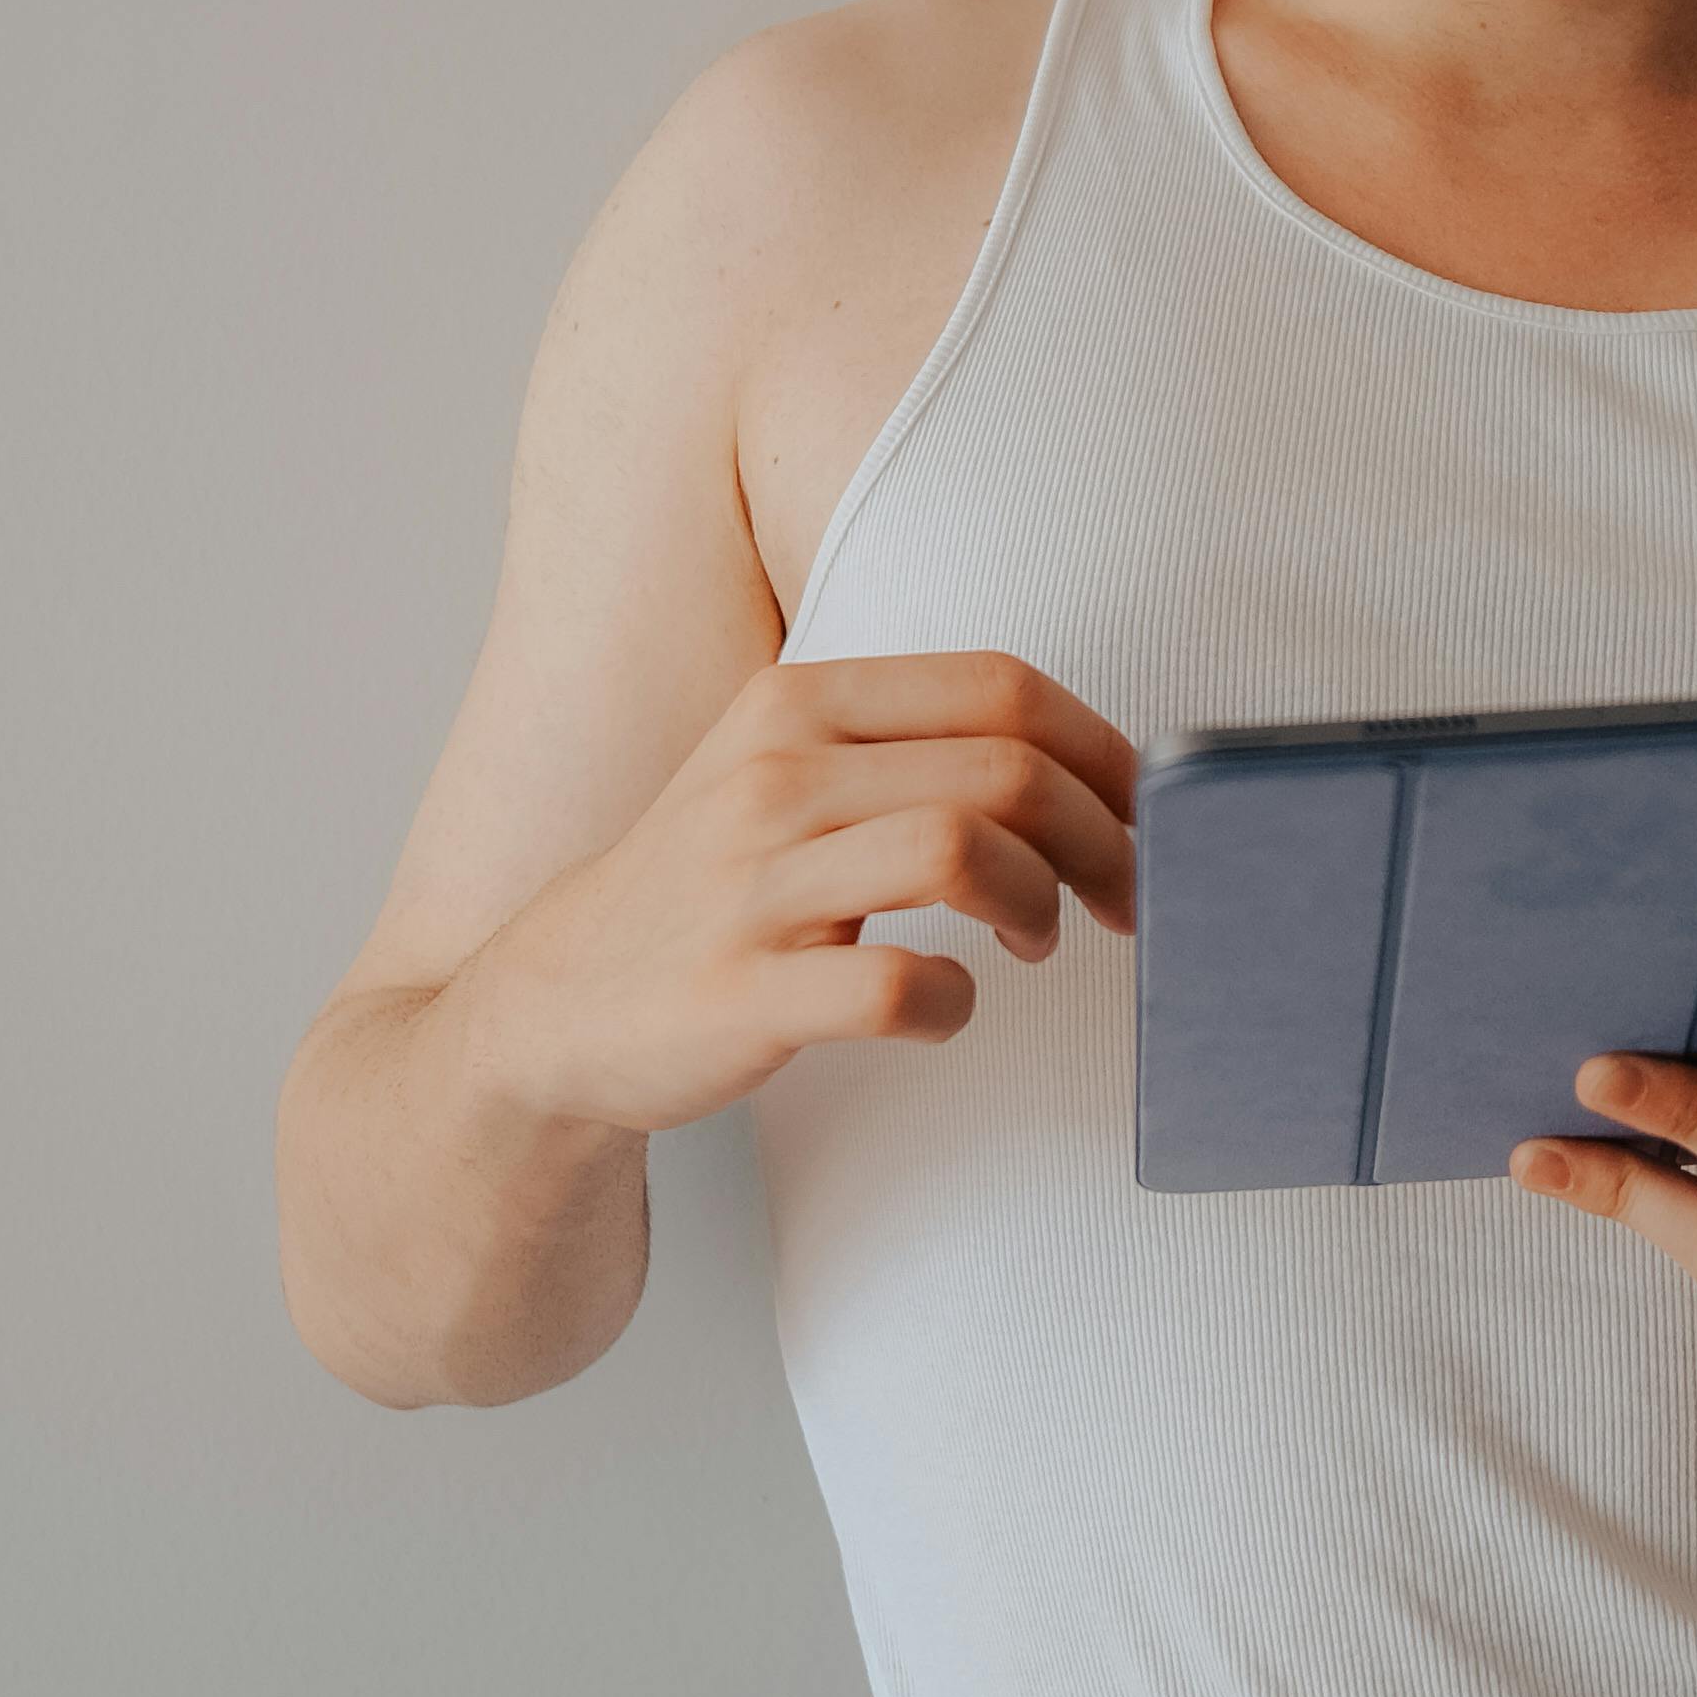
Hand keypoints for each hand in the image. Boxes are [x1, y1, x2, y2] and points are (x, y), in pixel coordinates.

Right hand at [470, 652, 1138, 1140]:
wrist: (552, 1009)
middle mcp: (774, 775)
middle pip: (1005, 767)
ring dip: (1037, 903)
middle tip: (1122, 895)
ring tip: (1036, 940)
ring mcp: (750, 885)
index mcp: (798, 702)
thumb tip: (1081, 765)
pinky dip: (954, 1005)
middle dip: (1103, 835)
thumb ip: (908, 748)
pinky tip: (946, 1011)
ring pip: (960, 850)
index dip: (1105, 749)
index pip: (1001, 685)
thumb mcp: (783, 773)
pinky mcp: (740, 993)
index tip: (1144, 812)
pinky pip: (895, 987)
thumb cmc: (704, 891)